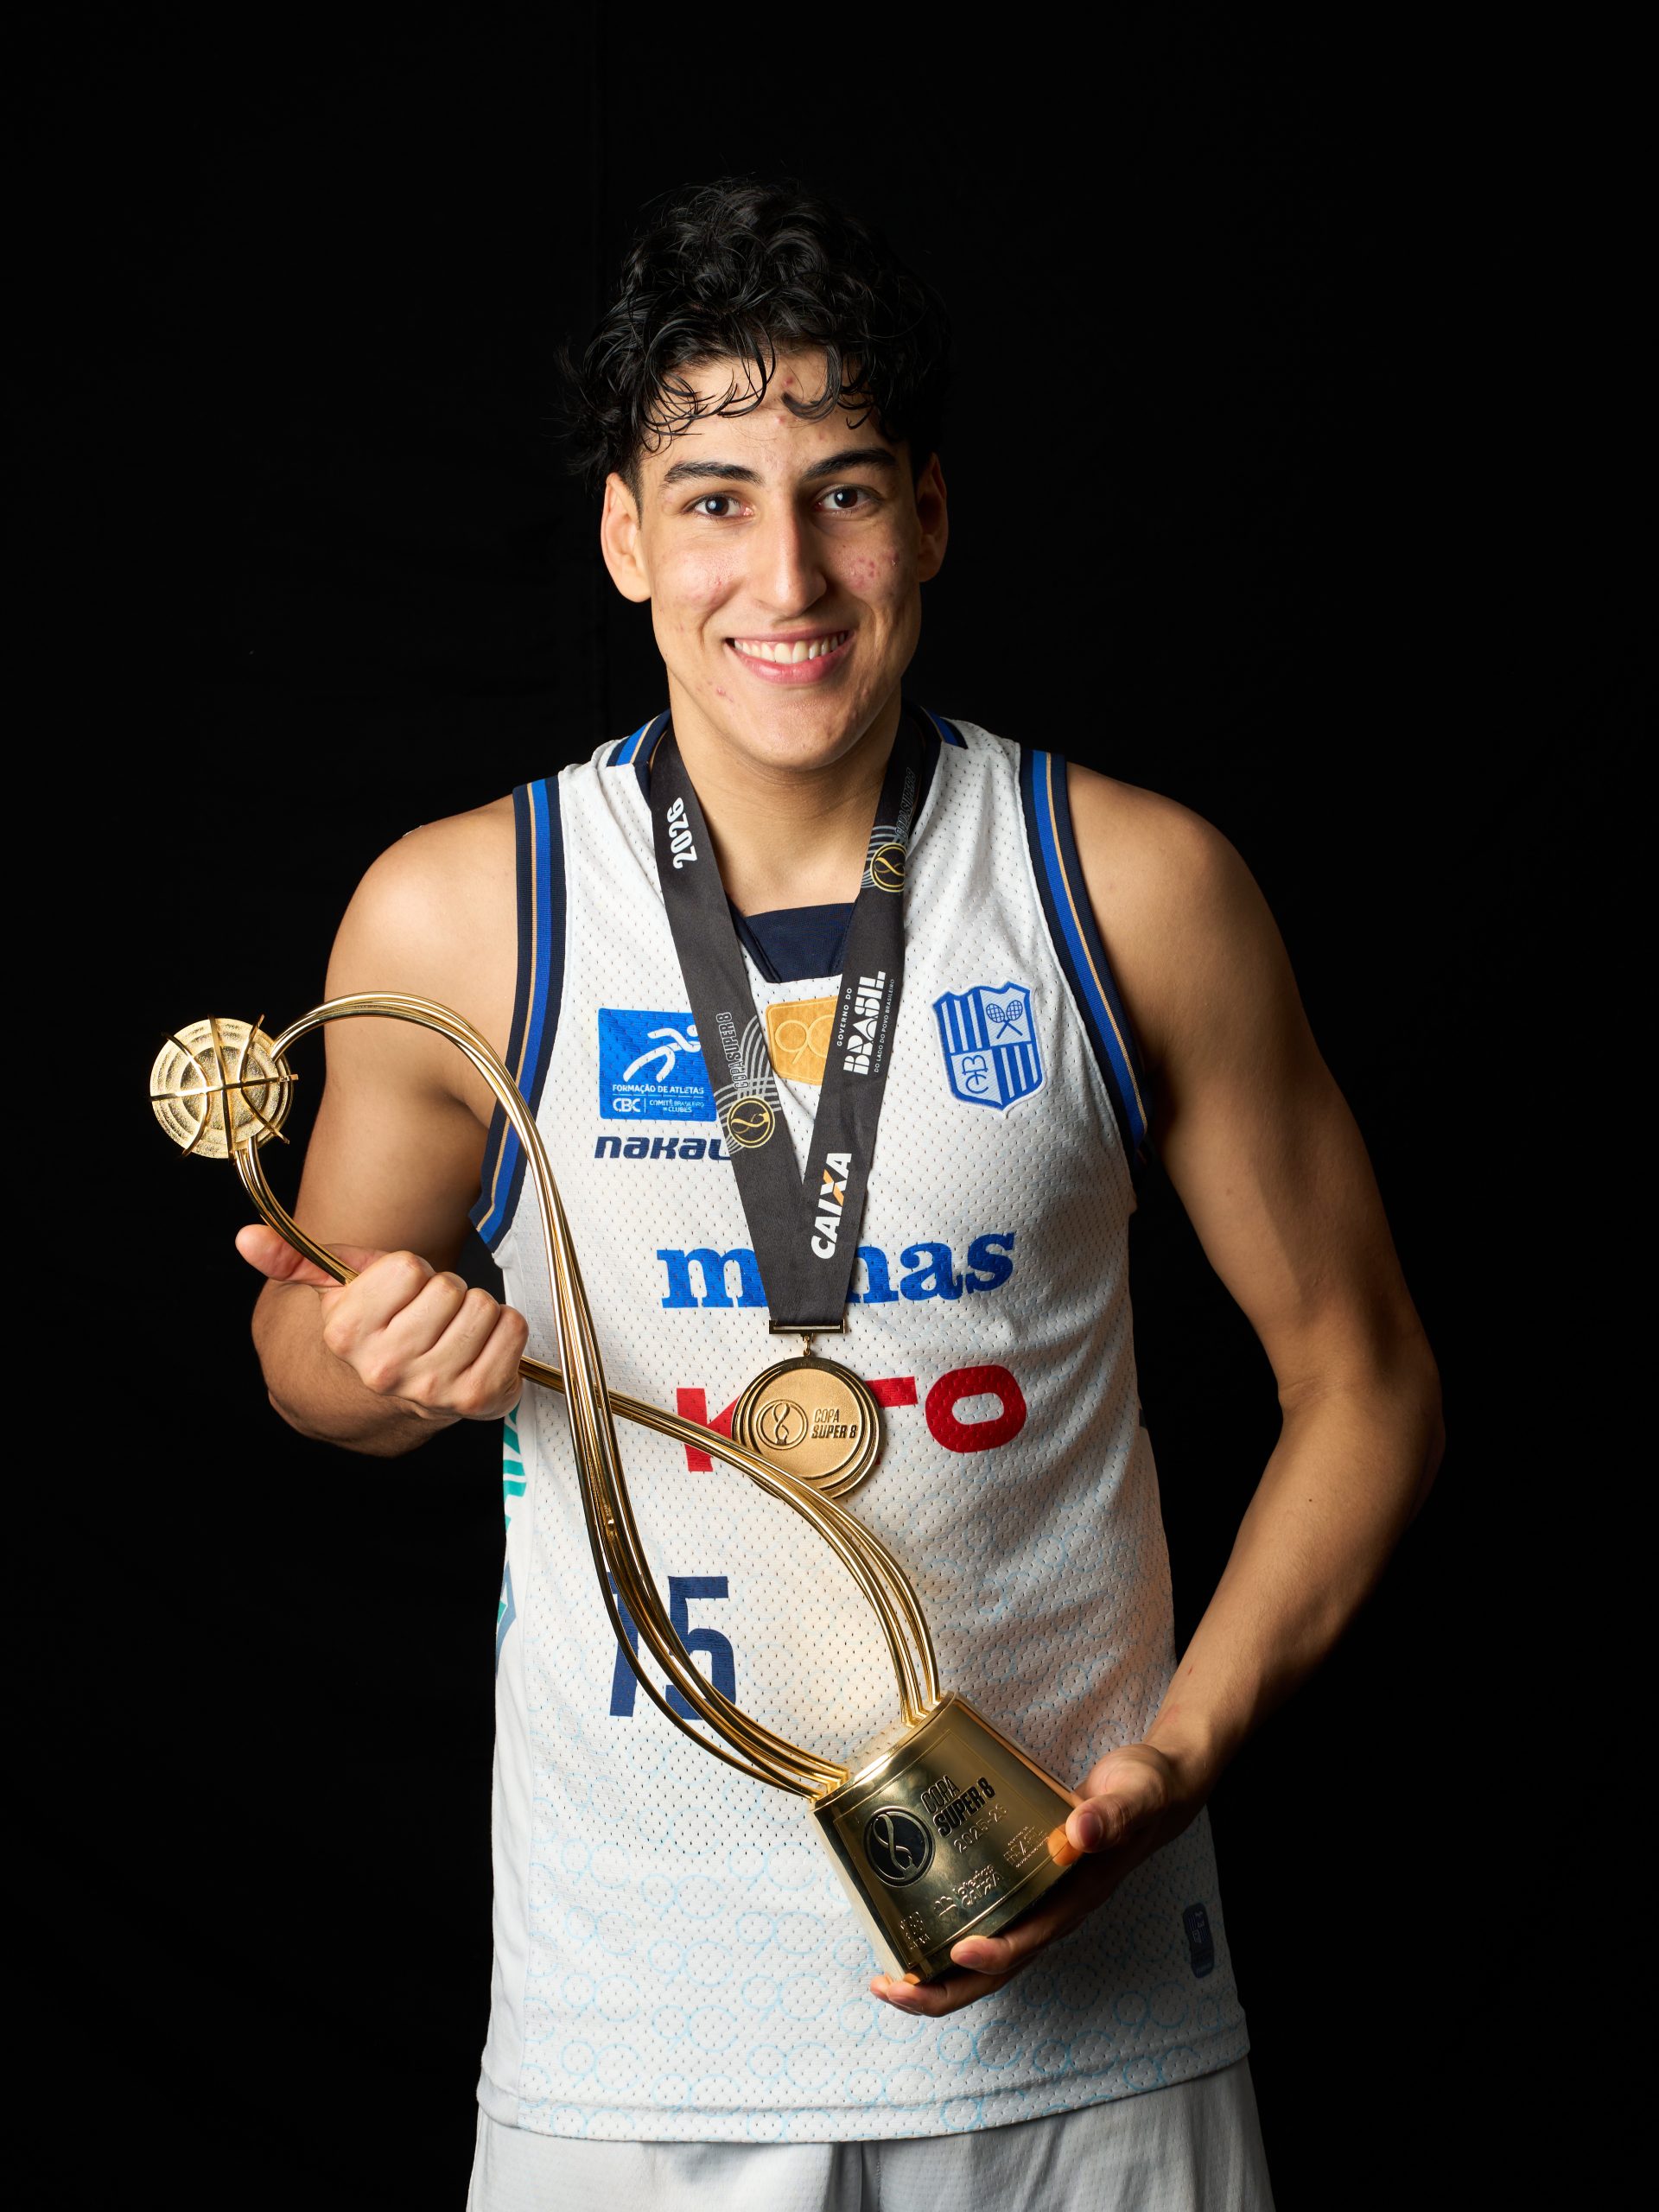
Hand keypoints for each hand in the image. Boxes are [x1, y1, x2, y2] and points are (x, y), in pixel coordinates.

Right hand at [237, 1224, 527, 1424]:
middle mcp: (387, 1367)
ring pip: (483, 1307)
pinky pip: (512, 1332)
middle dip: (444, 1293)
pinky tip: (478, 1347)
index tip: (399, 1295)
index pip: (408, 1269)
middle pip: (449, 1288)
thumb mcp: (336, 1289)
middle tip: (428, 1317)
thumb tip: (246, 1237)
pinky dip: (504, 1332)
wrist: (393, 1396)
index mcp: (348, 1334)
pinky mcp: (477, 1398)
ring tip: (450, 1333)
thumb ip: (293, 1259)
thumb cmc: (377, 1330)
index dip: (410, 1273)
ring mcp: (433, 1387)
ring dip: (475, 1312)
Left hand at [868, 1741, 1204, 2016]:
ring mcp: (1039, 1905)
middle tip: (891, 1988)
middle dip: (945, 1989)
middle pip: (998, 1970)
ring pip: (986, 1958)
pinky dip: (947, 1939)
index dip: (996, 1953)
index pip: (1032, 1939)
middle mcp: (1054, 1913)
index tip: (960, 1949)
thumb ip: (1113, 1814)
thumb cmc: (1145, 1793)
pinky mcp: (1026, 1888)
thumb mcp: (1135, 1795)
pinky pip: (985, 1926)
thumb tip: (1082, 1830)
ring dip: (938, 1976)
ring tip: (888, 1979)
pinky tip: (911, 1929)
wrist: (1154, 1791)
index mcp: (1078, 1898)